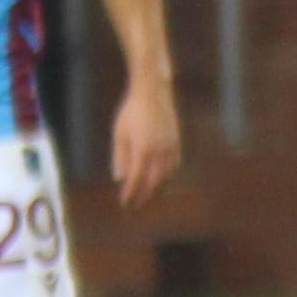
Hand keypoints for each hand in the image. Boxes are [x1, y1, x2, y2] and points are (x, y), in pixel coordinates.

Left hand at [110, 79, 181, 209]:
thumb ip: (119, 157)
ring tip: (149, 194)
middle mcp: (159, 151)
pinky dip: (168, 174)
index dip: (130, 193)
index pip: (136, 179)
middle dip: (145, 195)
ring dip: (158, 187)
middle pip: (154, 181)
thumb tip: (119, 178)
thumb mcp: (119, 134)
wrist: (153, 92)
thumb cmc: (131, 112)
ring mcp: (170, 146)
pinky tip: (162, 177)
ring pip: (167, 174)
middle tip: (136, 204)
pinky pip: (174, 164)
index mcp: (142, 150)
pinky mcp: (177, 141)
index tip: (125, 203)